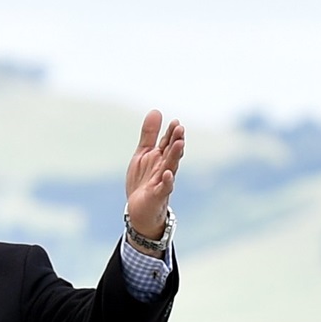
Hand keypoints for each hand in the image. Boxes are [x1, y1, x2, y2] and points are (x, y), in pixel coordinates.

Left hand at [123, 110, 185, 241]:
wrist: (140, 210)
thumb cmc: (143, 181)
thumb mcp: (143, 154)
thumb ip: (149, 135)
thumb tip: (156, 111)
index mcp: (160, 158)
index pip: (168, 143)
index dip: (171, 133)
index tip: (175, 122)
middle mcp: (164, 169)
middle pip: (171, 153)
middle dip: (176, 142)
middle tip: (180, 129)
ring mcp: (162, 183)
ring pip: (170, 168)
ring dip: (175, 157)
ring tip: (179, 144)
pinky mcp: (157, 197)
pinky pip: (164, 188)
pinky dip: (167, 181)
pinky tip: (168, 174)